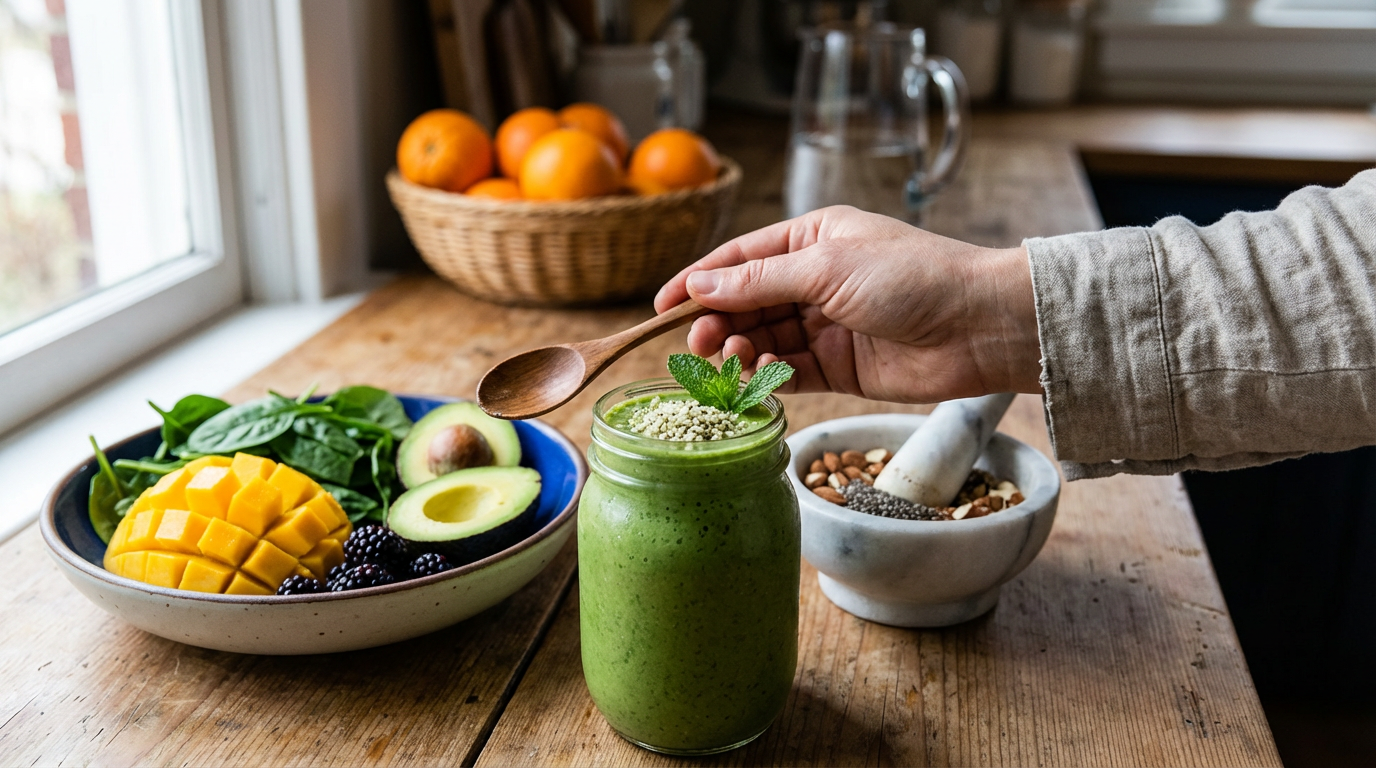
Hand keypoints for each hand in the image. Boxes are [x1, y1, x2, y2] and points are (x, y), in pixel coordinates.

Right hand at [654, 206, 1041, 402]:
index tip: (661, 307)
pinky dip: (767, 376)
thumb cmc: (912, 276)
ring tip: (731, 361)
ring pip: (763, 339)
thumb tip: (700, 286)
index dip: (698, 281)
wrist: (977, 326)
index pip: (740, 259)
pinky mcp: (839, 367)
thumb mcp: (827, 267)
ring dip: (741, 351)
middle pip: (746, 302)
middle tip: (700, 344)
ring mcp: (826, 325)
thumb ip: (760, 281)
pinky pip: (789, 372)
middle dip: (718, 322)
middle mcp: (815, 279)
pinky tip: (756, 378)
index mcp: (812, 238)